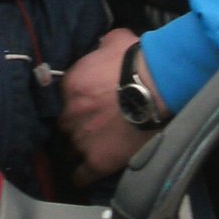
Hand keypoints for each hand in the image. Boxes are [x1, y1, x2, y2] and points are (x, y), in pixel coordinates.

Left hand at [59, 29, 159, 183]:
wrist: (157, 86)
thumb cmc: (137, 60)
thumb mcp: (113, 41)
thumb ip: (100, 47)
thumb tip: (99, 46)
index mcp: (70, 85)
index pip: (62, 98)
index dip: (73, 102)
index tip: (82, 103)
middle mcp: (70, 114)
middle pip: (63, 125)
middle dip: (74, 125)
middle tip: (89, 125)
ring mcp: (82, 139)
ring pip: (70, 149)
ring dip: (78, 148)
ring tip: (91, 149)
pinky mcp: (98, 161)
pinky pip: (82, 175)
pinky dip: (82, 177)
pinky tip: (83, 177)